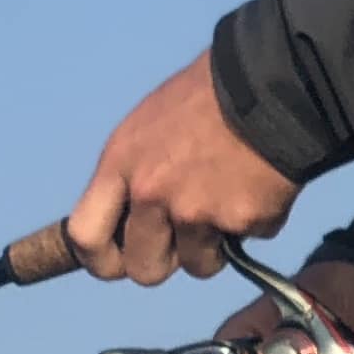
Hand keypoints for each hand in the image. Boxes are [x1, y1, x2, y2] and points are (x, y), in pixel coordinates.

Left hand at [69, 49, 301, 284]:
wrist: (268, 83)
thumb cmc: (206, 99)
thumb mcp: (145, 130)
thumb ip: (132, 177)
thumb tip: (130, 221)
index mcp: (120, 165)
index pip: (85, 236)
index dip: (100, 260)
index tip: (118, 262)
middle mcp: (150, 193)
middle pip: (143, 270)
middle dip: (164, 262)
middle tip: (182, 240)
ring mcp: (196, 211)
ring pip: (197, 266)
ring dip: (213, 246)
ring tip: (226, 201)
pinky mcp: (242, 221)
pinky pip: (246, 244)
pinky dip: (253, 224)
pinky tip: (257, 186)